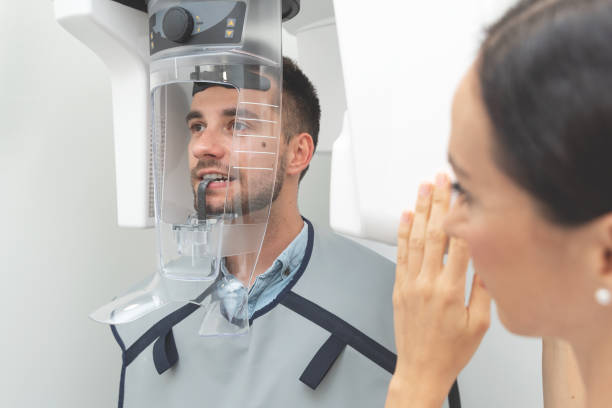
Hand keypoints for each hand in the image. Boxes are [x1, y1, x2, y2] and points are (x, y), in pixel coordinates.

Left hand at [385, 175, 490, 407]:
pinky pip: (400, 254)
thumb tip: (489, 260)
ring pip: (415, 239)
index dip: (463, 215)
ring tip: (423, 188)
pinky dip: (402, 233)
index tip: (466, 194)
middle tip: (442, 179)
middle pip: (435, 234)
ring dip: (419, 211)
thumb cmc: (451, 351)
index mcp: (451, 291)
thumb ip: (484, 290)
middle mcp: (427, 283)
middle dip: (439, 202)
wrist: (421, 369)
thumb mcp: (479, 324)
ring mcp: (410, 284)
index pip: (458, 243)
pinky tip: (405, 216)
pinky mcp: (399, 287)